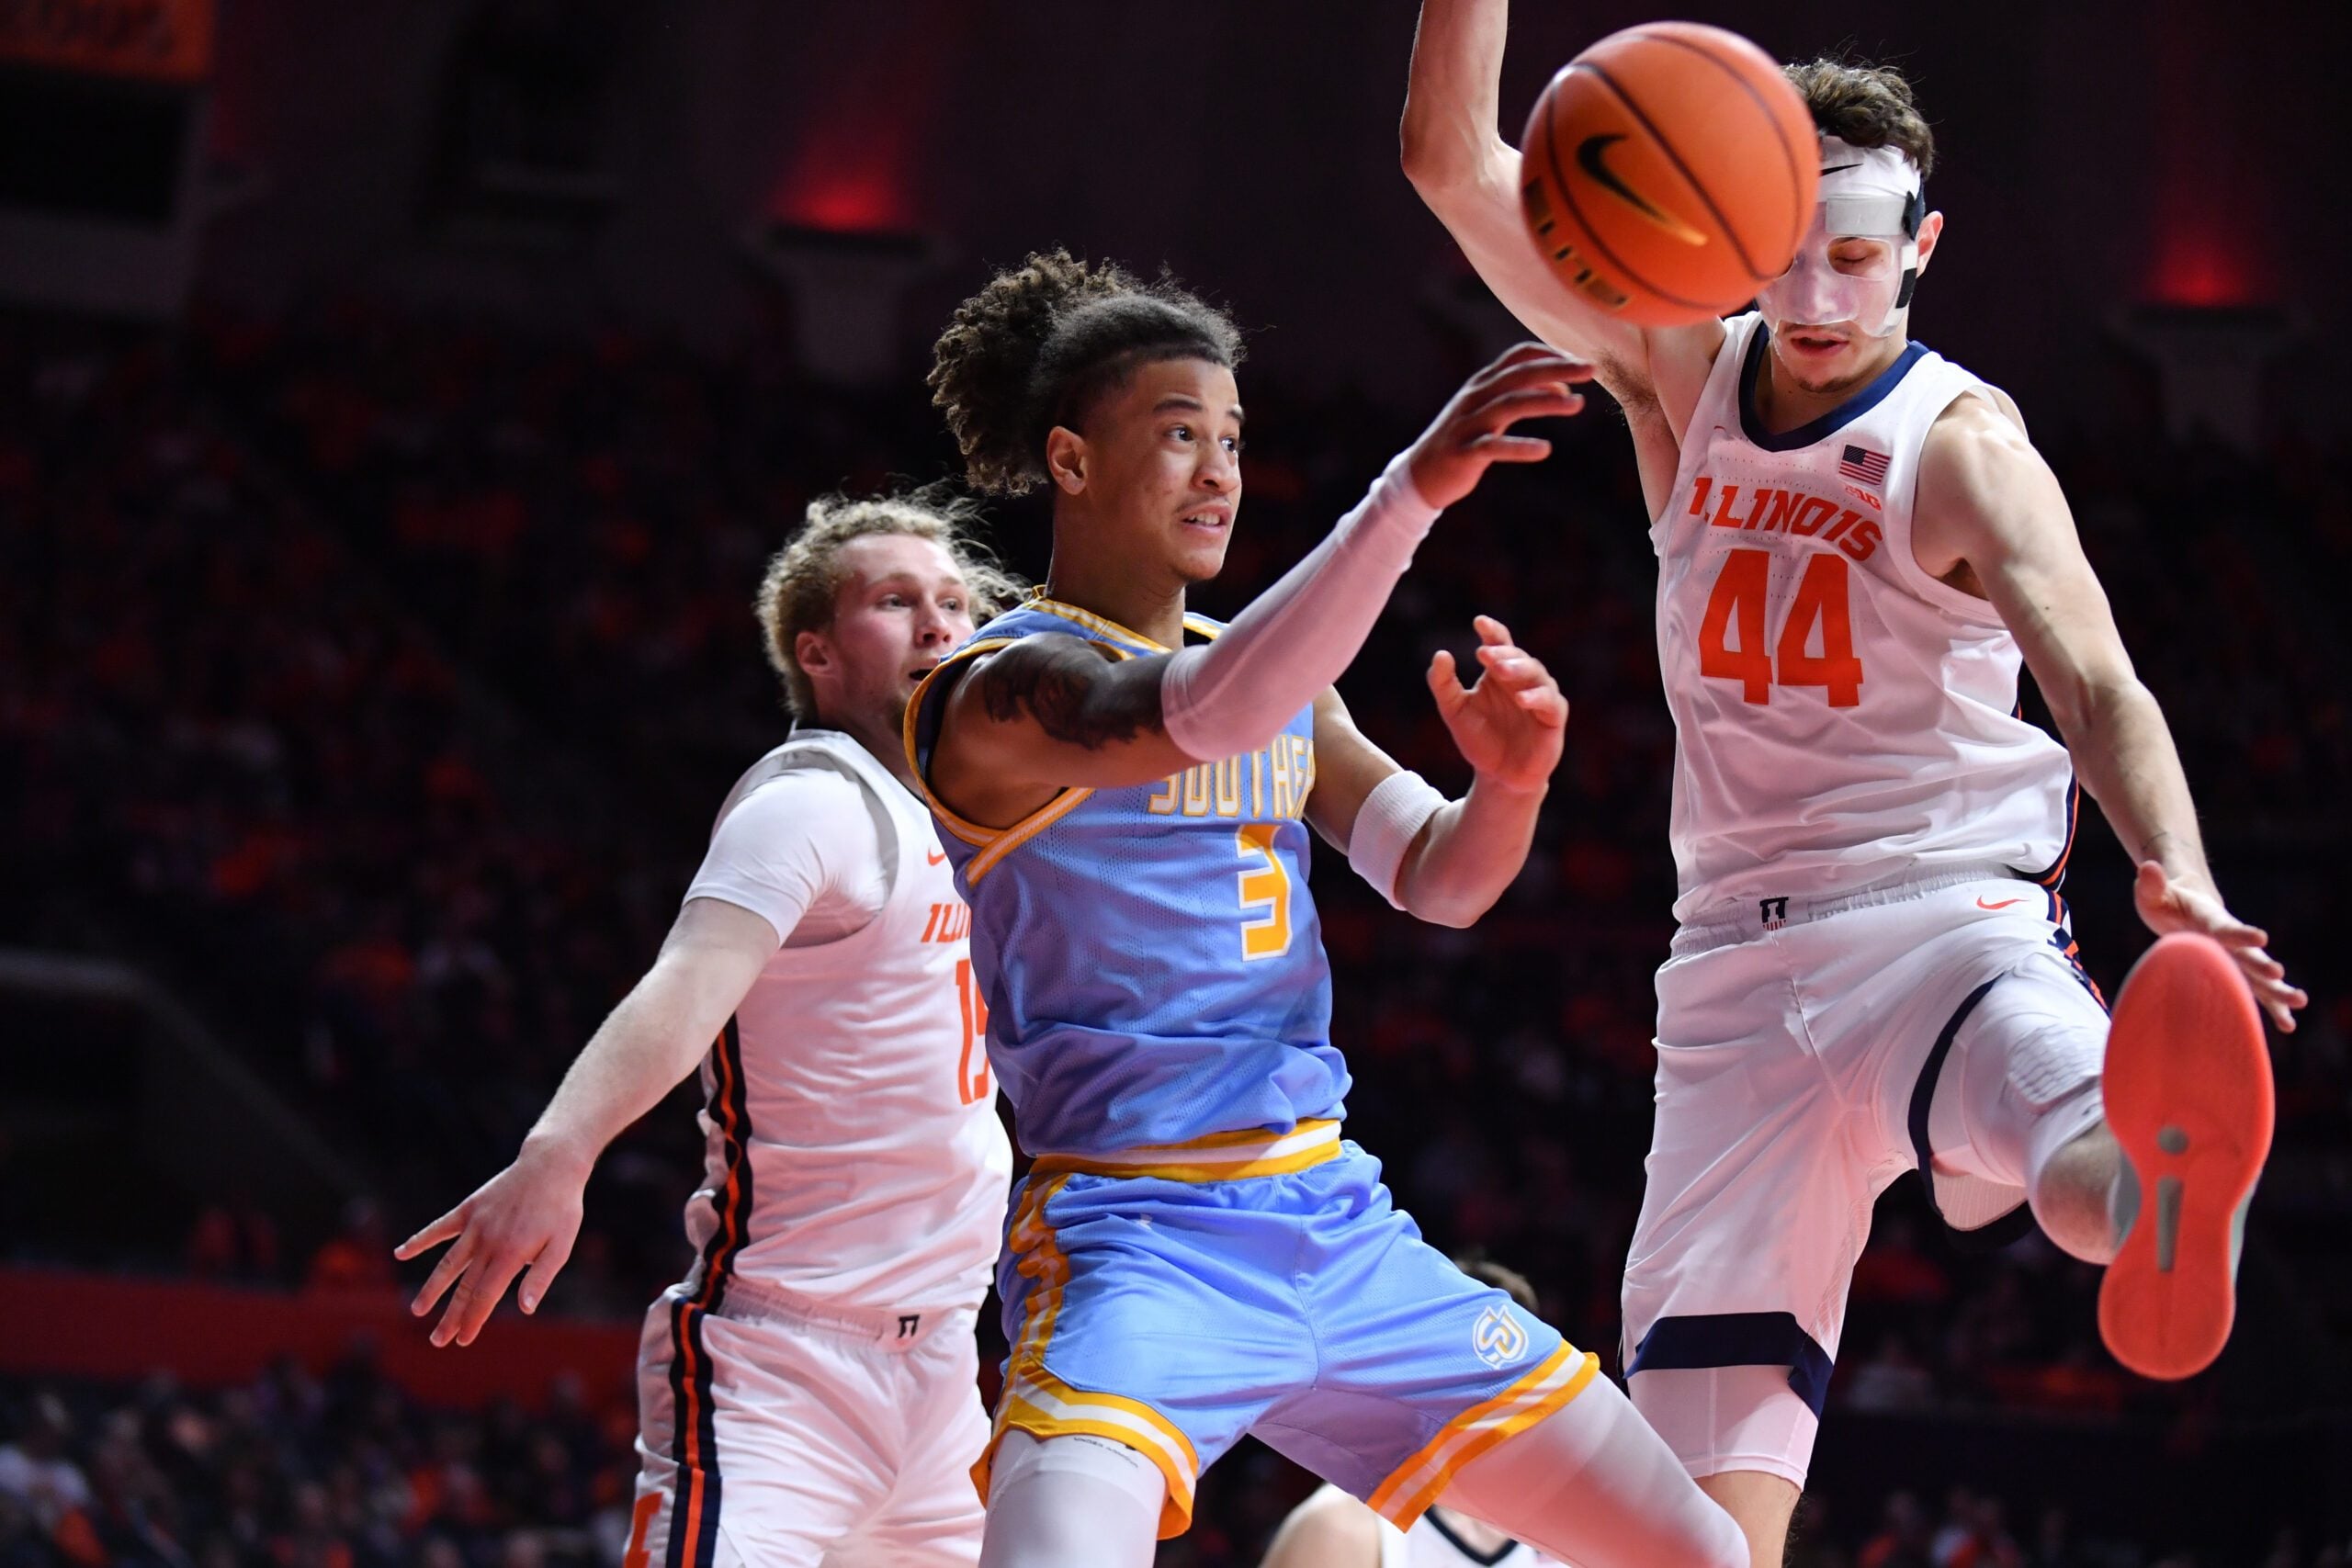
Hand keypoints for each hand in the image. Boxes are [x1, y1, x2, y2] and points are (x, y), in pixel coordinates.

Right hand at [393, 1138, 590, 1346]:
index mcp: (510, 1254)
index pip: (486, 1296)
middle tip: (438, 1341)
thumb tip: (525, 1310)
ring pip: (448, 1263)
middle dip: (451, 1316)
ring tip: (417, 1311)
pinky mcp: (469, 1209)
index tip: (462, 1340)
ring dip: (432, 1289)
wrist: (550, 1165)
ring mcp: (475, 1225)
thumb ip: (540, 1277)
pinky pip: (440, 1228)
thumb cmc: (561, 1209)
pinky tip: (400, 1254)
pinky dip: (420, 1240)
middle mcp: (487, 1242)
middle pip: (465, 1286)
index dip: (473, 1320)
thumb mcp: (561, 1245)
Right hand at [1404, 343, 1592, 508]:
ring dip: (1545, 401)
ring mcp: (1467, 424)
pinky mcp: (1463, 453)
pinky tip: (1544, 449)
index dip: (1550, 353)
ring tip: (1578, 404)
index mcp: (1482, 383)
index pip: (1518, 355)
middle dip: (1557, 369)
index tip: (1580, 360)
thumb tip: (1562, 387)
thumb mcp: (1492, 413)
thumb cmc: (1464, 440)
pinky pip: (1493, 447)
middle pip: (1519, 375)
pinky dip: (1519, 447)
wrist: (1420, 475)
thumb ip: (1523, 396)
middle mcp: (1474, 397)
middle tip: (1591, 370)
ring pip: (1509, 405)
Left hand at [1428, 615, 1567, 792]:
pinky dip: (1537, 698)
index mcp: (1500, 673)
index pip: (1499, 644)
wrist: (1498, 777)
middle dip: (1502, 652)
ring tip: (1499, 669)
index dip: (1492, 632)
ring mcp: (1541, 697)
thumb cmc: (1480, 740)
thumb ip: (1443, 684)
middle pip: (1518, 657)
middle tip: (1484, 652)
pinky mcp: (1553, 718)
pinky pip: (1550, 702)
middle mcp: (1522, 680)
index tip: (1479, 622)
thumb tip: (1441, 654)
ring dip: (1519, 669)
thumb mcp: (1454, 711)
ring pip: (1536, 674)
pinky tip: (1521, 698)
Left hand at [2133, 860, 2305, 1031]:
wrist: (2189, 906)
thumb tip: (2148, 867)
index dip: (2240, 933)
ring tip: (2300, 1001)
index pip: (2224, 927)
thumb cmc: (2166, 901)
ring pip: (2258, 976)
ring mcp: (2235, 957)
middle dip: (2261, 966)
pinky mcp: (2236, 972)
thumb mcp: (2154, 893)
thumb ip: (2152, 884)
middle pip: (2247, 955)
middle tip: (2279, 975)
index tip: (2260, 937)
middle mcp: (2229, 940)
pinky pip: (2255, 992)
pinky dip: (2271, 1007)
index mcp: (2210, 919)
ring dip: (2277, 990)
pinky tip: (2289, 1025)